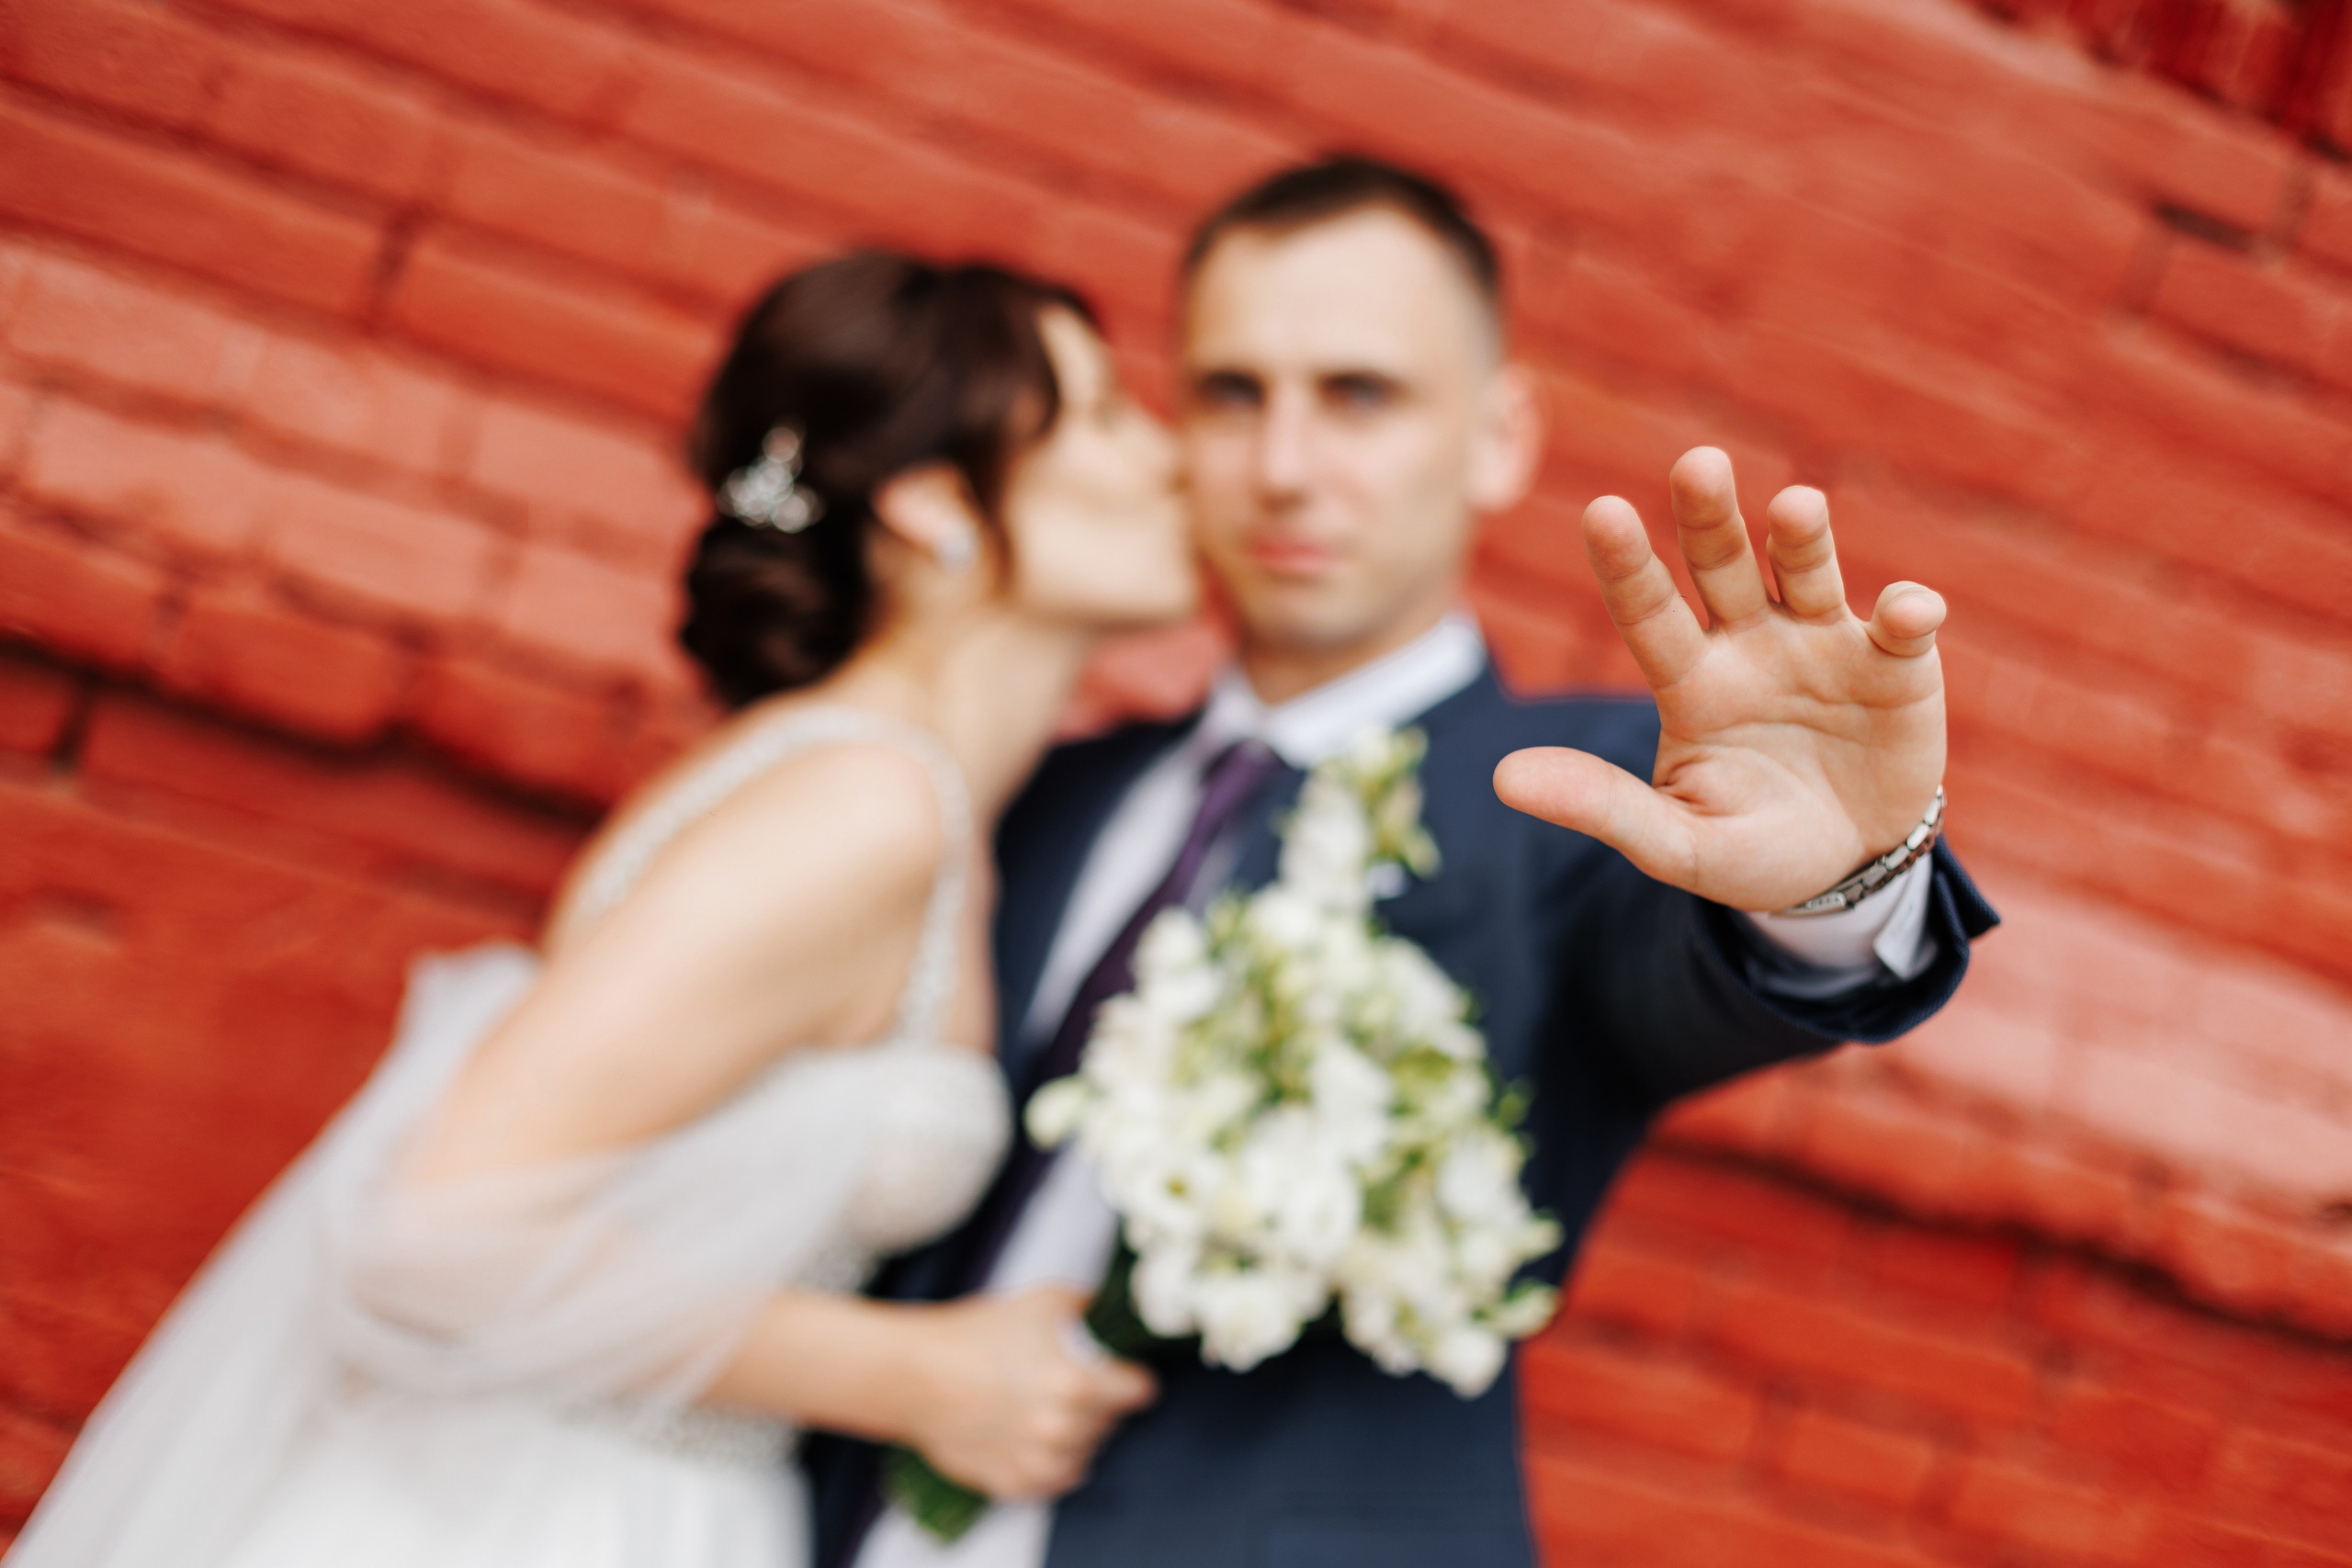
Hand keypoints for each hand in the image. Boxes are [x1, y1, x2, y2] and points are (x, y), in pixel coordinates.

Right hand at [903, 1286, 1156, 1501]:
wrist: (913, 1374)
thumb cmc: (975, 1333)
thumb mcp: (1044, 1300)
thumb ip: (1091, 1307)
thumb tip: (1118, 1310)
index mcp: (1077, 1384)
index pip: (1140, 1391)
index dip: (1129, 1376)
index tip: (1117, 1371)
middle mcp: (1062, 1429)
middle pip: (1111, 1420)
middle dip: (1097, 1401)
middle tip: (1067, 1381)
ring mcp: (1037, 1461)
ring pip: (1085, 1451)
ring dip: (1075, 1433)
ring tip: (1045, 1406)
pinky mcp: (1013, 1483)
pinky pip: (1054, 1479)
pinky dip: (1049, 1461)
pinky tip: (1031, 1434)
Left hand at [1493, 447, 1945, 911]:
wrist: (1846, 870)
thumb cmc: (1749, 848)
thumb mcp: (1674, 842)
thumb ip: (1600, 807)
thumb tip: (1502, 779)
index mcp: (1690, 680)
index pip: (1647, 612)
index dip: (1626, 565)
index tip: (1599, 512)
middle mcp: (1751, 643)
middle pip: (1722, 564)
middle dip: (1709, 515)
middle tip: (1698, 465)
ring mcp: (1824, 644)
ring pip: (1806, 571)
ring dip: (1803, 538)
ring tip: (1795, 508)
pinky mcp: (1896, 665)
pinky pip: (1902, 626)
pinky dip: (1907, 612)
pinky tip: (1906, 611)